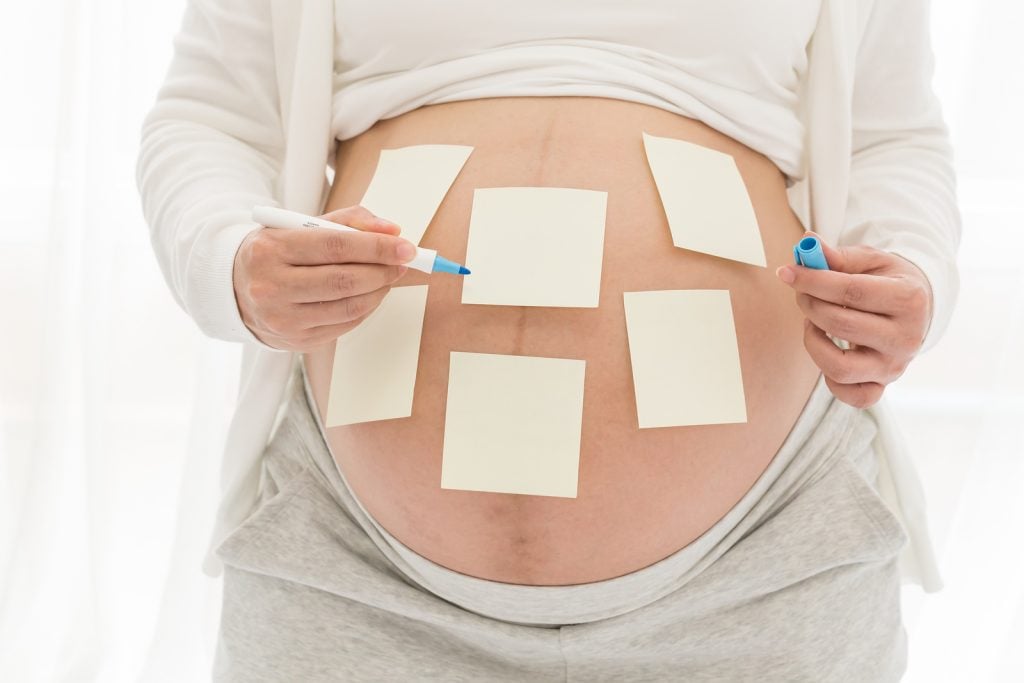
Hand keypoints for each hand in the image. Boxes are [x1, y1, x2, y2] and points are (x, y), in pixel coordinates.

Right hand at [232, 205, 416, 351]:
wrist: (235, 288)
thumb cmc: (276, 252)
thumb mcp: (301, 226)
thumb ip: (348, 222)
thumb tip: (392, 231)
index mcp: (271, 249)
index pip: (335, 246)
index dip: (377, 247)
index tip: (405, 246)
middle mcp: (271, 287)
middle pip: (344, 281)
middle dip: (383, 270)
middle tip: (403, 262)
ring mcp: (283, 319)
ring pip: (348, 307)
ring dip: (379, 291)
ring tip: (389, 276)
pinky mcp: (296, 341)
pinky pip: (345, 325)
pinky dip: (366, 308)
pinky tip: (371, 294)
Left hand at [775, 231, 932, 408]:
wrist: (916, 309)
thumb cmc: (887, 281)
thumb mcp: (871, 261)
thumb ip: (839, 256)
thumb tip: (808, 244)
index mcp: (909, 299)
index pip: (850, 291)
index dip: (812, 280)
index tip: (787, 272)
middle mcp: (906, 338)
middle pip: (840, 324)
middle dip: (810, 304)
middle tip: (802, 293)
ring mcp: (894, 366)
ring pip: (839, 366)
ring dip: (813, 341)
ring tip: (813, 322)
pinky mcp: (882, 386)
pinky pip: (851, 395)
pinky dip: (830, 378)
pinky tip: (827, 350)